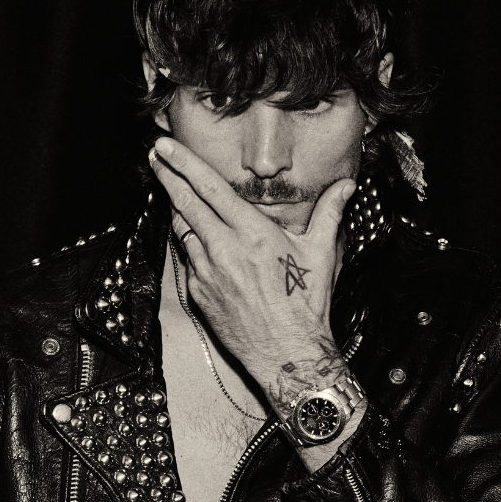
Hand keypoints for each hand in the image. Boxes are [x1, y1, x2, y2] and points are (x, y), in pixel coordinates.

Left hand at [146, 135, 355, 404]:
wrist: (286, 353)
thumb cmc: (306, 304)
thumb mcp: (322, 253)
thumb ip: (329, 213)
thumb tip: (347, 185)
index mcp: (252, 233)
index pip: (210, 188)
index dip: (184, 164)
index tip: (166, 147)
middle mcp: (223, 249)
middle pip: (184, 203)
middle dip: (166, 176)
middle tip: (154, 156)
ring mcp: (207, 272)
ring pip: (181, 230)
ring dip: (176, 208)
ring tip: (170, 189)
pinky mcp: (199, 293)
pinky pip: (188, 259)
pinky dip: (188, 243)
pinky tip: (192, 236)